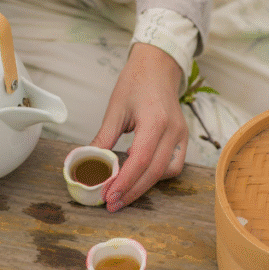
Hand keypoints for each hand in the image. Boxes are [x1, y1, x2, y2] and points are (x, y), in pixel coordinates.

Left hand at [90, 43, 187, 211]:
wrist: (158, 66)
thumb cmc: (136, 82)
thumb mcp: (115, 109)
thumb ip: (103, 139)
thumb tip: (86, 163)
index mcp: (156, 121)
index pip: (140, 160)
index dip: (124, 182)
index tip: (108, 196)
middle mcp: (173, 130)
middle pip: (153, 172)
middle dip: (131, 191)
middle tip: (112, 203)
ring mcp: (181, 135)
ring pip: (166, 173)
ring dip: (144, 185)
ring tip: (123, 191)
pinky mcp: (182, 138)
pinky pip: (173, 165)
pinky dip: (156, 175)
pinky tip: (140, 176)